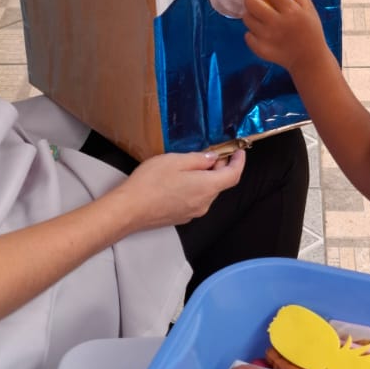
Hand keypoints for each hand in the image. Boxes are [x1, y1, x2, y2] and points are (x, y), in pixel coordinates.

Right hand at [121, 150, 245, 230]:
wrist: (130, 209)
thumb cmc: (150, 182)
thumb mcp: (175, 161)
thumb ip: (198, 159)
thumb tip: (212, 158)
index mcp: (207, 187)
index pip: (233, 175)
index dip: (239, 162)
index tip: (239, 151)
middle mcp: (205, 203)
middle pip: (220, 184)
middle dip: (219, 167)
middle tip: (207, 153)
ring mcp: (194, 212)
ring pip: (207, 192)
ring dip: (205, 178)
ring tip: (189, 165)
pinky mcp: (183, 217)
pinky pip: (196, 200)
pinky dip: (195, 188)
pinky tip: (179, 181)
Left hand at [243, 0, 328, 75]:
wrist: (309, 60)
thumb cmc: (311, 32)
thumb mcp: (310, 10)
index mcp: (290, 11)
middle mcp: (276, 23)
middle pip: (251, 3)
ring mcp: (267, 37)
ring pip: (247, 18)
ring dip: (250, 13)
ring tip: (258, 15)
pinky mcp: (261, 49)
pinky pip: (247, 35)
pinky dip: (252, 32)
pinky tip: (260, 31)